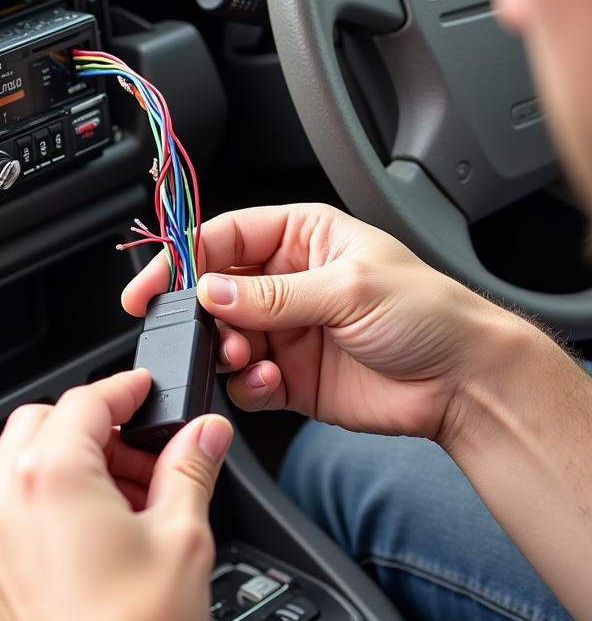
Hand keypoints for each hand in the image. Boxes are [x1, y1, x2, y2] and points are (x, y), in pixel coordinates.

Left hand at [0, 370, 232, 620]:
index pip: (85, 401)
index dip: (122, 389)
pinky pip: (2, 519)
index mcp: (48, 475)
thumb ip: (191, 468)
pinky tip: (83, 543)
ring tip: (118, 506)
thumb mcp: (182, 535)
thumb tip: (205, 434)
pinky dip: (37, 513)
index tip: (141, 389)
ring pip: (16, 470)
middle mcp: (0, 500)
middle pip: (40, 426)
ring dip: (63, 468)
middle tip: (138, 456)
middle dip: (91, 429)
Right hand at [123, 203, 534, 443]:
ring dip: (224, 350)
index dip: (185, 256)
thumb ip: (274, 296)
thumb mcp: (349, 289)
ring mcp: (286, 330)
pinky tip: (269, 380)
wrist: (464, 383)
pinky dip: (246, 383)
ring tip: (245, 356)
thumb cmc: (429, 314)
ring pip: (226, 337)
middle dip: (202, 311)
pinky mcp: (289, 376)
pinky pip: (246, 379)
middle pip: (217, 288)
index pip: (226, 237)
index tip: (156, 282)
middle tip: (200, 329)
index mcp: (302, 238)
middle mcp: (288, 282)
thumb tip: (213, 291)